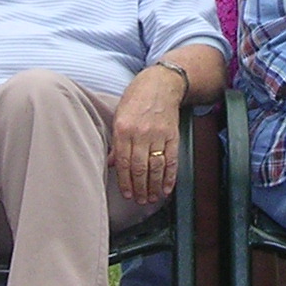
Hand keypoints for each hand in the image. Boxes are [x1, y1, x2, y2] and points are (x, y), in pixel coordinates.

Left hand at [111, 66, 182, 205]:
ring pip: (155, 167)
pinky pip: (171, 160)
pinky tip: (167, 188)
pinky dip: (170, 176)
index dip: (125, 181)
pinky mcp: (173, 135)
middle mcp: (140, 133)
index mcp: (123, 129)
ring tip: (152, 199)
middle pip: (139, 168)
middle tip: (140, 201)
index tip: (127, 194)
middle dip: (139, 188)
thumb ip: (117, 141)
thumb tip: (113, 163)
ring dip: (154, 186)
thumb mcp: (119, 115)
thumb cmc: (137, 98)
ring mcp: (158, 135)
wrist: (161, 84)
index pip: (124, 162)